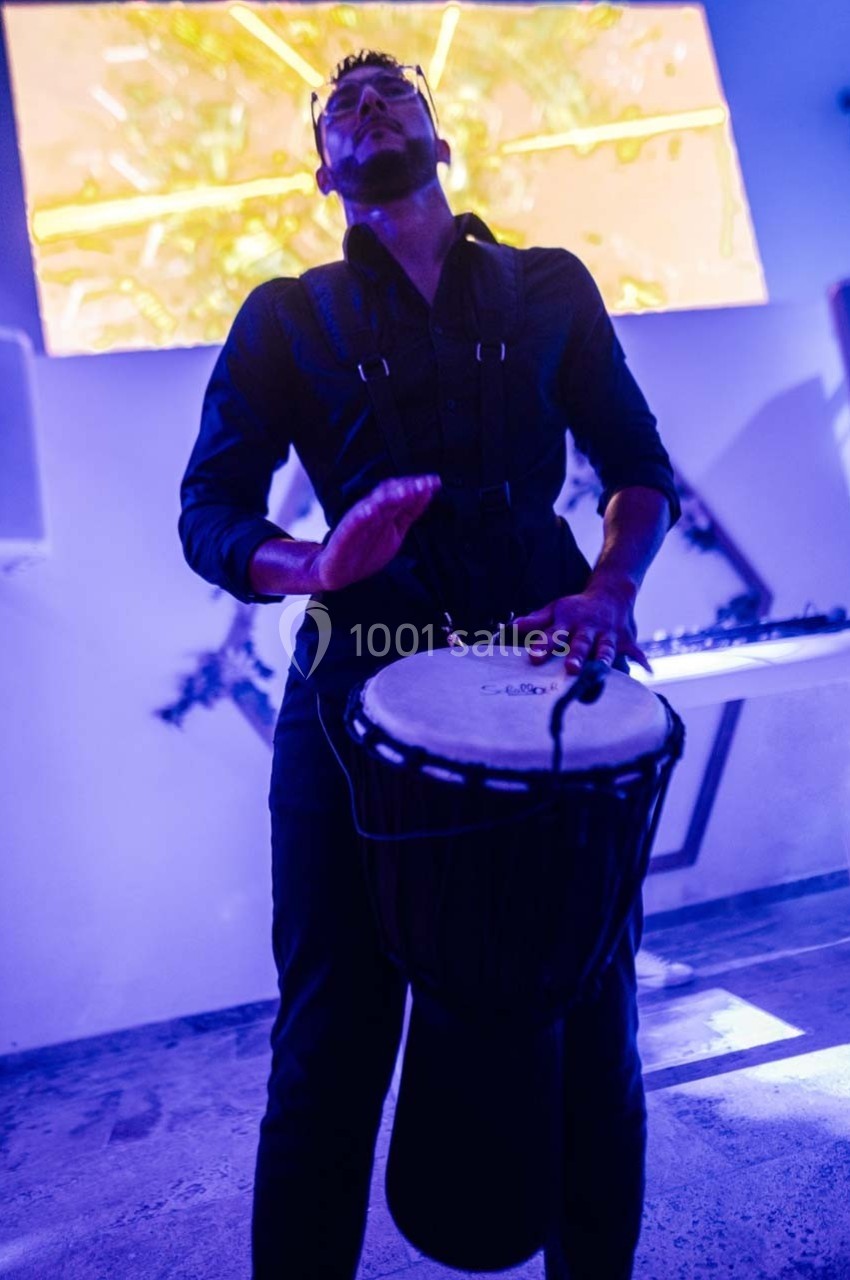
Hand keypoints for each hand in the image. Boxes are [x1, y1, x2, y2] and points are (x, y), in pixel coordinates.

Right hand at [314, 475, 440, 590]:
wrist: (337, 572)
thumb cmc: (367, 550)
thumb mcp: (396, 532)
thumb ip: (409, 513)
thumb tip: (428, 492)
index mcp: (384, 511)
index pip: (400, 492)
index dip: (416, 487)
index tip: (435, 481)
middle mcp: (371, 512)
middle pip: (389, 495)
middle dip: (407, 489)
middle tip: (424, 483)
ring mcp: (357, 522)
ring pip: (372, 505)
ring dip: (388, 498)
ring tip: (404, 492)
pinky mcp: (342, 535)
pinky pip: (351, 524)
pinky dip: (360, 515)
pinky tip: (370, 510)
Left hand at [513, 578, 650, 674]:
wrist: (612, 592)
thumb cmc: (577, 607)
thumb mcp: (555, 609)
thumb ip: (534, 621)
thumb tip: (510, 627)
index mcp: (568, 621)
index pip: (553, 634)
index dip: (543, 646)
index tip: (533, 657)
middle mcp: (588, 628)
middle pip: (580, 643)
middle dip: (576, 656)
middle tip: (570, 669)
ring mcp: (608, 633)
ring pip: (605, 648)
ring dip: (603, 659)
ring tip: (600, 672)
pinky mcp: (624, 639)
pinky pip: (634, 650)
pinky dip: (642, 659)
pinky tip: (648, 670)